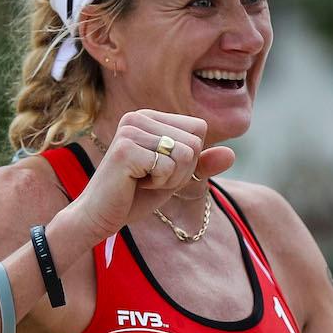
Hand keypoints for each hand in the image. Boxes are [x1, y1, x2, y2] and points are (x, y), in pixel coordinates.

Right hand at [68, 109, 234, 241]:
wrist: (100, 216)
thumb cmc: (136, 195)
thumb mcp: (175, 177)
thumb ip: (201, 164)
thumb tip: (232, 154)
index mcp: (151, 117)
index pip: (199, 129)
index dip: (189, 158)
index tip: (161, 168)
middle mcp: (139, 116)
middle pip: (195, 142)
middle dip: (181, 170)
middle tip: (151, 177)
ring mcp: (131, 130)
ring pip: (185, 155)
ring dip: (170, 178)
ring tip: (143, 180)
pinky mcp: (125, 149)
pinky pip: (168, 167)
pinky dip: (159, 184)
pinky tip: (135, 184)